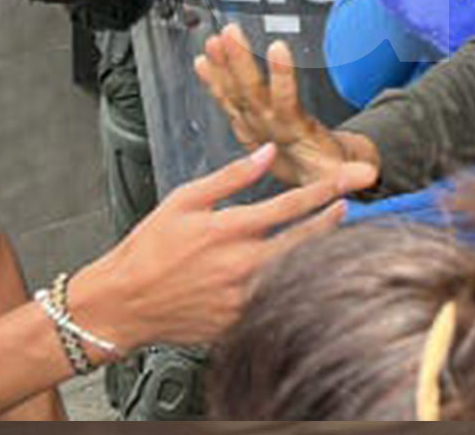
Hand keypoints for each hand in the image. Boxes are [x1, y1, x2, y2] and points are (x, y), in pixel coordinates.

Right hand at [67, 142, 370, 352]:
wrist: (120, 305)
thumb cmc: (147, 250)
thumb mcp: (184, 200)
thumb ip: (230, 177)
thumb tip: (266, 153)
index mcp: (230, 230)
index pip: (293, 204)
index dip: (329, 188)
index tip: (354, 178)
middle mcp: (242, 265)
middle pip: (308, 240)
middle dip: (336, 220)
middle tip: (352, 205)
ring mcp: (244, 297)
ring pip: (299, 272)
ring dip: (321, 251)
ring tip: (334, 234)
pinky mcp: (239, 321)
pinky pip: (278, 300)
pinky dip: (296, 283)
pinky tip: (305, 270)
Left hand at [194, 24, 375, 187]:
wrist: (302, 191)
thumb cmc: (321, 176)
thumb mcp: (335, 180)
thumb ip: (347, 177)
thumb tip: (369, 174)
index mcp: (292, 137)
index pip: (286, 103)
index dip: (281, 77)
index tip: (279, 49)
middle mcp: (267, 129)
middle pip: (251, 92)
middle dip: (239, 62)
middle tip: (230, 34)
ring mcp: (253, 125)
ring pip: (235, 93)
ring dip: (223, 65)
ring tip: (213, 39)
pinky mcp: (245, 124)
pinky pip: (227, 99)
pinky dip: (214, 80)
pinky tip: (201, 60)